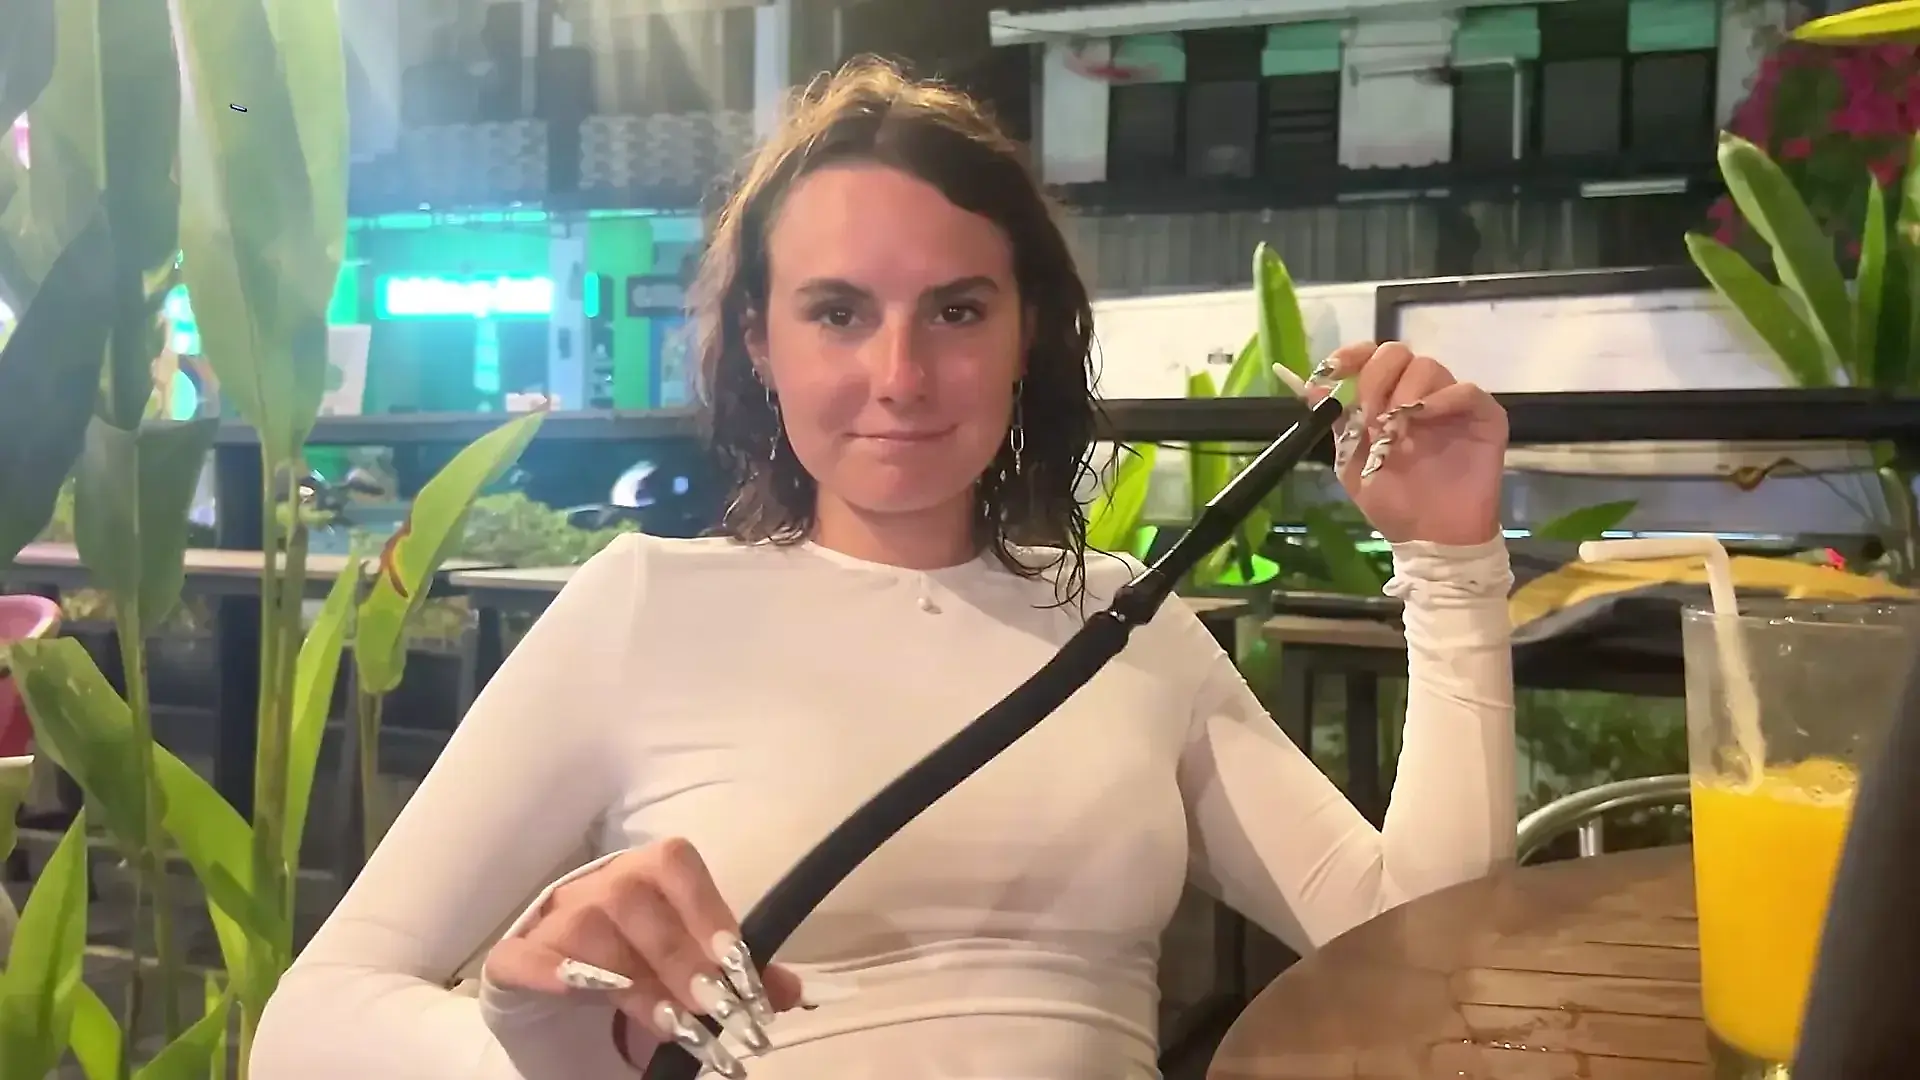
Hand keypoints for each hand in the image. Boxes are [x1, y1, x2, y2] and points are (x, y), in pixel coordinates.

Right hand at [484, 838, 803, 1077]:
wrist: (558, 991)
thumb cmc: (636, 967)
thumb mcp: (690, 967)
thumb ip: (737, 973)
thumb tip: (791, 990)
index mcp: (644, 873)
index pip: (675, 863)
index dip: (706, 907)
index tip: (736, 959)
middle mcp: (595, 885)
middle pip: (633, 898)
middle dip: (679, 956)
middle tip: (713, 1005)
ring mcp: (549, 919)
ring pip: (585, 925)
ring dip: (631, 976)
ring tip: (669, 1021)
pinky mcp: (510, 961)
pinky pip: (520, 956)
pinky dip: (549, 970)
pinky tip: (579, 991)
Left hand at [1293, 341, 1506, 545]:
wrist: (1431, 538)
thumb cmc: (1393, 503)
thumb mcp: (1351, 463)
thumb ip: (1337, 423)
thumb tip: (1310, 388)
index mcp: (1385, 400)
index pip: (1369, 357)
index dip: (1350, 356)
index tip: (1333, 370)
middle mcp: (1418, 394)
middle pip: (1396, 354)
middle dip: (1376, 379)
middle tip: (1371, 416)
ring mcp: (1451, 402)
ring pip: (1428, 366)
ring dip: (1405, 394)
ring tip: (1397, 432)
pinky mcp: (1484, 415)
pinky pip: (1465, 389)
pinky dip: (1441, 399)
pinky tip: (1424, 419)